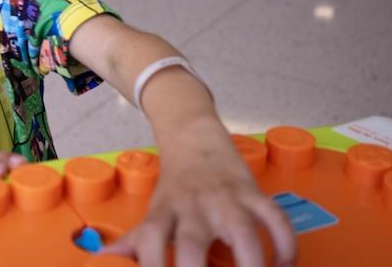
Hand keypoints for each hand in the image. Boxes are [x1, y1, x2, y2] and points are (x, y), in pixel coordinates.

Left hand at [100, 117, 295, 266]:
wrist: (195, 138)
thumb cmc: (176, 185)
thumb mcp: (154, 211)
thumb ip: (137, 241)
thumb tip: (107, 260)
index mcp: (164, 212)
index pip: (149, 239)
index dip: (152, 264)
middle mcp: (193, 206)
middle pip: (191, 242)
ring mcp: (226, 199)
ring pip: (242, 231)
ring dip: (251, 263)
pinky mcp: (253, 193)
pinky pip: (276, 218)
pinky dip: (284, 244)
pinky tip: (284, 265)